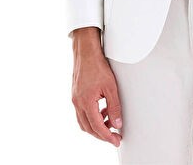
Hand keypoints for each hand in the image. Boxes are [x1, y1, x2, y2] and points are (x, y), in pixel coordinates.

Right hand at [71, 28, 122, 146]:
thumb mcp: (111, 87)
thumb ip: (114, 107)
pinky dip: (92, 116)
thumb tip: (117, 123)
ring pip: (84, 122)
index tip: (115, 141)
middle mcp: (78, 103)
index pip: (97, 127)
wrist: (86, 52)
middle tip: (114, 137)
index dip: (107, 136)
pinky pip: (82, 113)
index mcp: (86, 102)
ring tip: (110, 123)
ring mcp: (75, 99)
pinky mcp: (75, 95)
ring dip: (96, 126)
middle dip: (102, 134)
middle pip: (89, 128)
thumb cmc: (97, 65)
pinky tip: (102, 111)